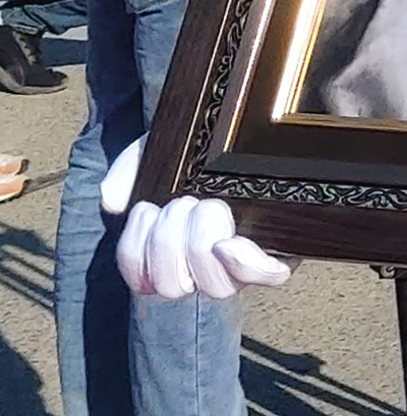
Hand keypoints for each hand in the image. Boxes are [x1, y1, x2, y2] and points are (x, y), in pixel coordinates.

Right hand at [102, 140, 291, 300]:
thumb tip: (114, 203)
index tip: (146, 209)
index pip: (142, 281)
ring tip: (207, 206)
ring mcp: (244, 262)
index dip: (135, 255)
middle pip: (174, 288)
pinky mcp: (284, 252)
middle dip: (168, 242)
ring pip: (215, 288)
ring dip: (199, 246)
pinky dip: (244, 265)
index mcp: (172, 251)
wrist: (247, 126)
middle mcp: (205, 266)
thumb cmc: (196, 151)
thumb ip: (128, 174)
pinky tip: (227, 243)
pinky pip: (268, 277)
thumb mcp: (156, 153)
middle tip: (183, 202)